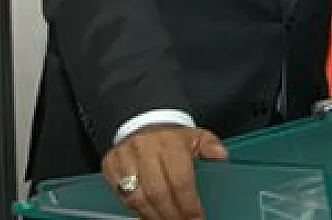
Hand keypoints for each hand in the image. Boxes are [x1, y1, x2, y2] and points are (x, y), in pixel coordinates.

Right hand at [101, 124, 227, 219]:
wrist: (143, 122)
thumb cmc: (171, 137)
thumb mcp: (196, 136)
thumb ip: (210, 146)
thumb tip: (221, 155)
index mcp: (169, 142)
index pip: (180, 181)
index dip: (189, 205)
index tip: (196, 219)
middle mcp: (145, 148)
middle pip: (158, 193)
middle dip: (172, 216)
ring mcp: (125, 157)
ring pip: (138, 197)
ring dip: (154, 216)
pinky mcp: (111, 165)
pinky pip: (121, 195)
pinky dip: (135, 209)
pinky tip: (149, 214)